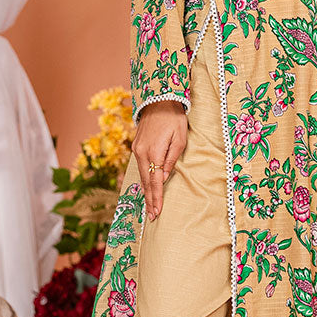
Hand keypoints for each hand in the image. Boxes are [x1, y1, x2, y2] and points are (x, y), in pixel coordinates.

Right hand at [133, 100, 187, 219]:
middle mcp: (141, 153)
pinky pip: (140, 167)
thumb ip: (171, 160)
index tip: (157, 212)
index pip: (155, 181)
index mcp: (153, 152)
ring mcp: (137, 149)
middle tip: (151, 216)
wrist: (159, 100)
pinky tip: (145, 188)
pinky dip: (143, 180)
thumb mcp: (180, 139)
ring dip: (145, 192)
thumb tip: (163, 178)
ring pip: (141, 176)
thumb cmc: (174, 119)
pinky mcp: (136, 146)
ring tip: (148, 207)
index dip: (156, 198)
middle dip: (149, 200)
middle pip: (146, 182)